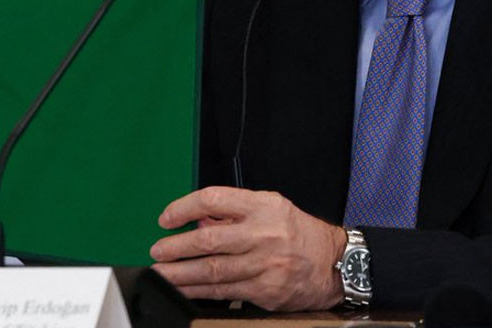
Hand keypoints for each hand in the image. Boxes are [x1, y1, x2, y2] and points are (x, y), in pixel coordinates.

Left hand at [149, 186, 346, 310]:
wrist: (335, 264)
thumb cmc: (299, 234)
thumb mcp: (271, 209)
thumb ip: (235, 213)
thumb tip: (198, 221)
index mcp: (263, 206)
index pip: (214, 199)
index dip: (184, 207)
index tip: (167, 218)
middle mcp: (264, 234)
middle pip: (209, 240)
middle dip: (177, 247)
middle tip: (157, 251)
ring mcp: (265, 265)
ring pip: (213, 270)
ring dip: (181, 274)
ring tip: (161, 273)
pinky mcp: (266, 290)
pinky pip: (225, 292)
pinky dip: (200, 291)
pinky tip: (185, 290)